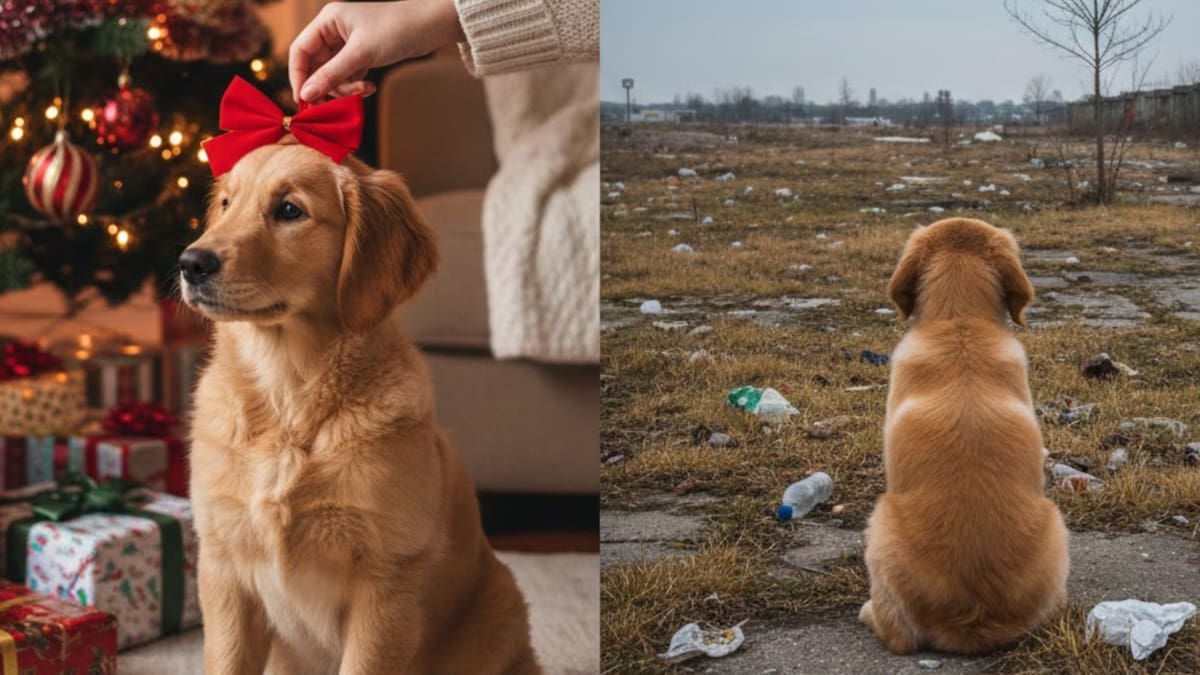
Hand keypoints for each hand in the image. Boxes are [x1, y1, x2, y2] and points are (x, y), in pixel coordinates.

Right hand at [289, 0, 465, 103]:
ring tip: (364, 91)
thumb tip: (305, 95)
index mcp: (327, 20)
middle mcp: (334, 30)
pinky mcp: (362, 54)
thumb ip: (331, 75)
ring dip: (345, 88)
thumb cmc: (396, 30)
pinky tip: (370, 87)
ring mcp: (348, 43)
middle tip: (334, 105)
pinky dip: (356, 85)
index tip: (304, 100)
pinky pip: (348, 75)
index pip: (300, 51)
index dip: (298, 76)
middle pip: (315, 65)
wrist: (430, 26)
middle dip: (326, 86)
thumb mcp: (361, 54)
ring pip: (333, 74)